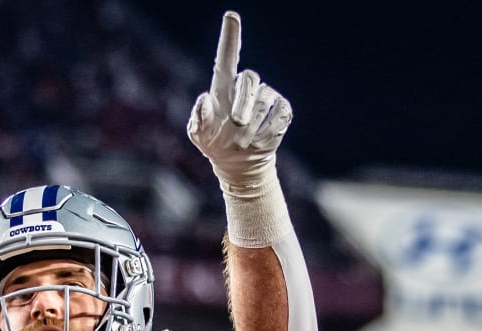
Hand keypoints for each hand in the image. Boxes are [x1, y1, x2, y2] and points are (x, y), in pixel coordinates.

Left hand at [187, 11, 291, 197]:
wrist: (237, 161)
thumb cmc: (213, 142)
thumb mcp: (199, 135)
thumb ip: (198, 119)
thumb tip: (203, 99)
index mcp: (222, 88)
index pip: (226, 59)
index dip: (230, 38)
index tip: (231, 17)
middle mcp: (244, 87)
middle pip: (248, 80)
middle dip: (242, 103)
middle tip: (236, 124)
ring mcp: (266, 96)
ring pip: (264, 101)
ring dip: (252, 126)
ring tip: (242, 141)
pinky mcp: (282, 110)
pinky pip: (279, 115)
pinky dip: (267, 133)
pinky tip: (258, 141)